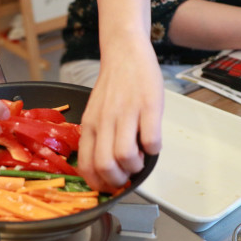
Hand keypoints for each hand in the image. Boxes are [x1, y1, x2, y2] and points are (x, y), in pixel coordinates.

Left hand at [76, 40, 163, 191]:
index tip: (109, 187)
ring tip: (140, 159)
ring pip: (125, 156)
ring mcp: (126, 113)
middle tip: (126, 178)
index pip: (87, 165)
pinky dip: (154, 150)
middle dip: (118, 181)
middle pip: (104, 165)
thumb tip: (107, 167)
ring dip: (136, 168)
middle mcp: (104, 121)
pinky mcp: (149, 106)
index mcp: (89, 125)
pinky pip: (151, 140)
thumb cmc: (113, 87)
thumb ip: (98, 137)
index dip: (99, 183)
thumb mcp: (95, 113)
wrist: (124, 53)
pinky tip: (152, 143)